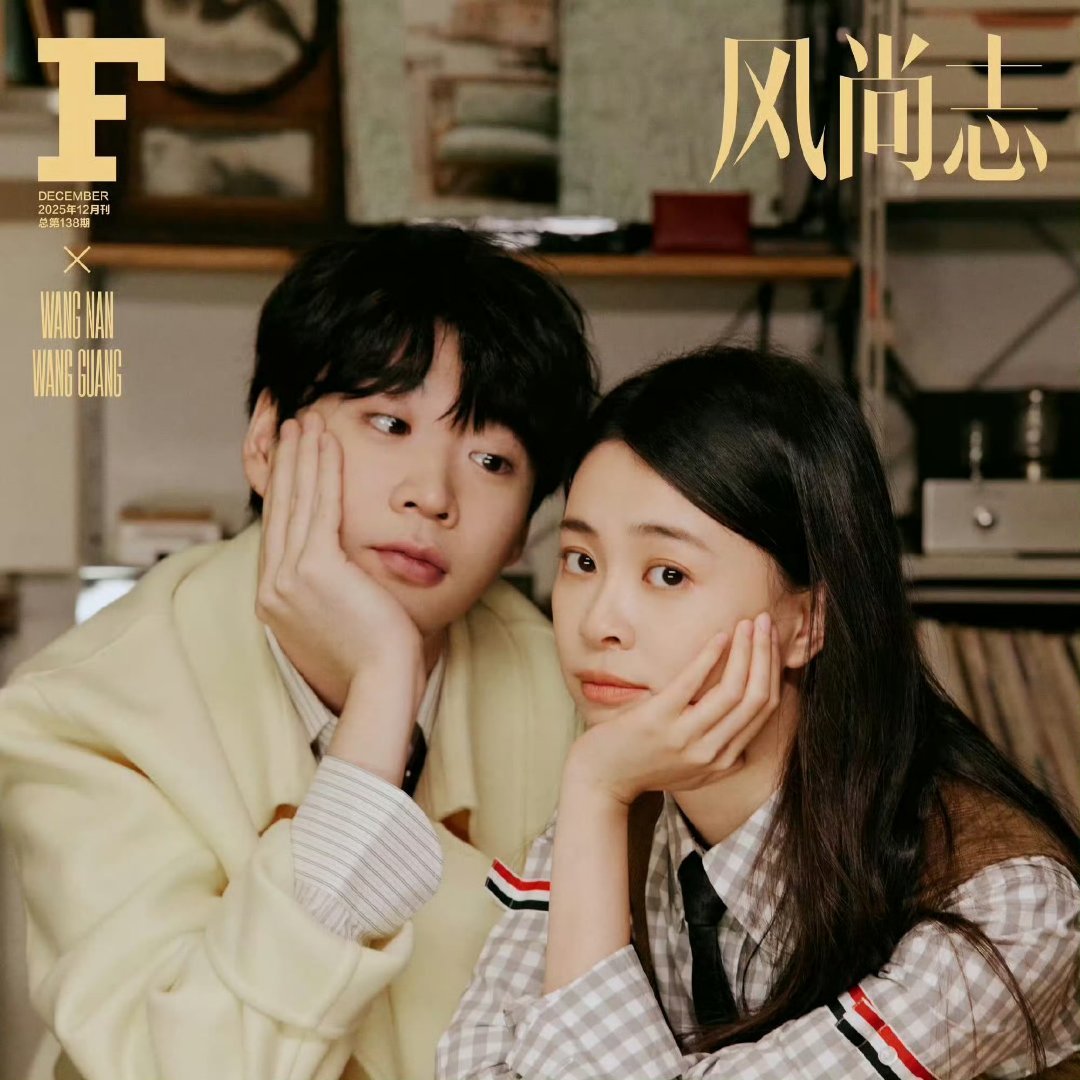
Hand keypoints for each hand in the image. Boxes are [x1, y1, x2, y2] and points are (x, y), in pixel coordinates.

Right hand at [256, 411, 423, 765]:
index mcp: (274, 600)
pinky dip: (321, 469)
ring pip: (295, 500)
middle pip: (280, 509)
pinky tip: (326, 442)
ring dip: (302, 455)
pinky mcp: (315, 569)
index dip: (283, 490)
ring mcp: (288, 578)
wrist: (381, 686)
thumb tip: (341, 572)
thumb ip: (328, 593)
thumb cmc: (372, 662)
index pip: (278, 531)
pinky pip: (318, 506)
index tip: (291, 459)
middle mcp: (272, 586)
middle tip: (292, 426)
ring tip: (307, 421)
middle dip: (287, 462)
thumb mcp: (337, 622)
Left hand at [564, 614, 781, 805]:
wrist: (600, 782)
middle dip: (766, 654)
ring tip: (747, 623)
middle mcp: (710, 752)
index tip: (772, 643)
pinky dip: (710, 656)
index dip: (773, 671)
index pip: (764, 710)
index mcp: (723, 759)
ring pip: (733, 690)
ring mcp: (684, 737)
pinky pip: (692, 683)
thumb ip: (721, 761)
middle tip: (766, 623)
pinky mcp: (657, 720)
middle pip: (756, 697)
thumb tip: (746, 747)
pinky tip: (719, 636)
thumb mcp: (691, 773)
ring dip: (746, 650)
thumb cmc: (643, 768)